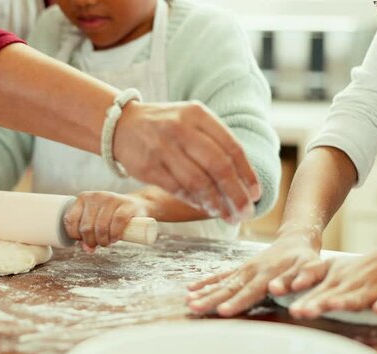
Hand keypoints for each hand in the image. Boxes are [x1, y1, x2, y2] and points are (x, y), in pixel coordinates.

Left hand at [64, 191, 148, 252]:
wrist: (137, 205)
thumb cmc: (112, 215)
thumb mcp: (96, 220)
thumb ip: (88, 233)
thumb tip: (86, 249)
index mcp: (83, 198)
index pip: (70, 219)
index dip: (75, 235)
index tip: (83, 240)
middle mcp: (95, 196)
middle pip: (86, 227)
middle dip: (91, 241)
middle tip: (98, 244)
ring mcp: (111, 199)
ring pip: (101, 227)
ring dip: (103, 240)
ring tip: (107, 242)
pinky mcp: (126, 204)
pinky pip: (117, 222)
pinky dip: (115, 234)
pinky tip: (115, 238)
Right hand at [114, 101, 258, 223]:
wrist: (122, 124)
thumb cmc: (166, 126)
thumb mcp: (191, 121)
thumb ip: (215, 142)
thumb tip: (243, 182)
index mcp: (198, 114)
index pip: (232, 148)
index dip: (248, 174)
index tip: (255, 194)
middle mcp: (181, 128)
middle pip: (218, 167)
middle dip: (236, 194)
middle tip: (245, 212)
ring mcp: (162, 148)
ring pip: (198, 182)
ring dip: (216, 203)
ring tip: (226, 215)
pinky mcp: (148, 167)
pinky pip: (178, 189)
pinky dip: (194, 201)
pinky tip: (204, 208)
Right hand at [185, 232, 320, 316]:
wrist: (295, 240)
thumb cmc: (305, 258)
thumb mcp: (309, 267)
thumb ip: (294, 278)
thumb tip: (276, 288)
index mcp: (267, 273)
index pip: (249, 291)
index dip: (236, 302)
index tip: (223, 311)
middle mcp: (251, 271)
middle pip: (228, 288)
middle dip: (210, 299)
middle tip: (195, 307)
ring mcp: (243, 270)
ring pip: (221, 283)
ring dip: (204, 292)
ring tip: (188, 301)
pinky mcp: (239, 269)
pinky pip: (220, 276)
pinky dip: (206, 282)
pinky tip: (191, 289)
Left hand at [288, 247, 376, 318]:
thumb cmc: (356, 268)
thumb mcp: (331, 267)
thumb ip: (312, 274)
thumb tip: (292, 285)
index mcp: (333, 281)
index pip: (315, 292)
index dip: (302, 300)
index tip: (291, 309)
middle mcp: (348, 284)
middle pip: (330, 295)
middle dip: (315, 304)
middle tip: (299, 311)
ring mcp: (369, 288)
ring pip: (356, 297)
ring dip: (345, 301)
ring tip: (332, 305)